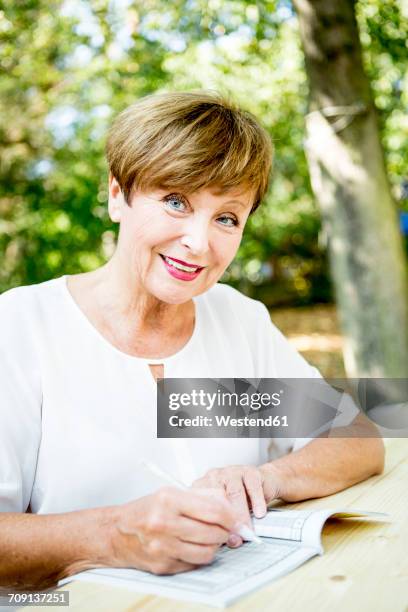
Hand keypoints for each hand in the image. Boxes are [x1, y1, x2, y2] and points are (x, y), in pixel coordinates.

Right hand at [109, 486, 241, 574]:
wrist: (117, 533)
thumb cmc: (146, 511)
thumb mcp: (171, 493)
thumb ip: (203, 497)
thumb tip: (229, 508)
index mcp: (168, 500)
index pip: (214, 511)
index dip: (230, 516)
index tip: (234, 519)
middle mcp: (164, 523)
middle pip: (213, 533)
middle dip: (224, 532)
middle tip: (224, 529)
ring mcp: (163, 547)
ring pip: (207, 552)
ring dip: (214, 546)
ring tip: (208, 538)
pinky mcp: (163, 566)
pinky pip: (194, 564)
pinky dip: (199, 556)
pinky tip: (193, 547)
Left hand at [192, 464, 282, 546]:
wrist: (265, 481)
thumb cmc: (243, 498)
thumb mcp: (228, 511)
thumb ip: (224, 524)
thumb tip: (227, 541)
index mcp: (204, 486)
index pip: (201, 503)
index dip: (209, 522)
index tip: (217, 540)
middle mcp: (216, 477)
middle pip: (217, 498)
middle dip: (226, 521)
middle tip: (234, 538)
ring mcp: (233, 472)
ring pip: (235, 493)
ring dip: (241, 515)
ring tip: (246, 530)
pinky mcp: (250, 471)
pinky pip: (252, 486)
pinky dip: (257, 502)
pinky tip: (259, 514)